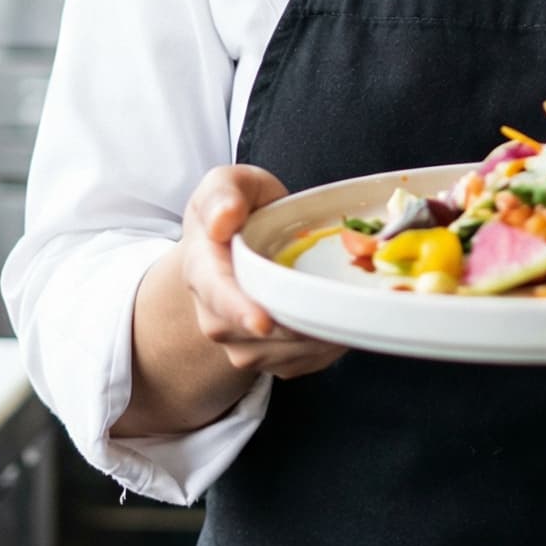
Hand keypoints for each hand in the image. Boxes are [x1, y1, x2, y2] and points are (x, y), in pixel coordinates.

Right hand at [111, 164, 344, 439]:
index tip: (262, 322)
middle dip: (299, 323)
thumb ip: (223, 194)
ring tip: (343, 298)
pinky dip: (330, 342)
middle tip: (340, 303)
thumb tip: (223, 220)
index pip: (218, 295)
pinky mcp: (272, 361)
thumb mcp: (229, 184)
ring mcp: (242, 345)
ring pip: (286, 352)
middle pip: (256, 334)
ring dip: (320, 331)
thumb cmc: (241, 210)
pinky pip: (306, 361)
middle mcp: (215, 317)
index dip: (239, 310)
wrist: (242, 246)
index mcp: (202, 271)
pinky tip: (339, 314)